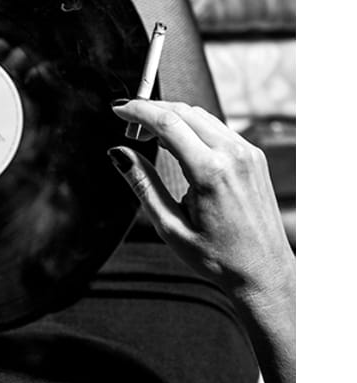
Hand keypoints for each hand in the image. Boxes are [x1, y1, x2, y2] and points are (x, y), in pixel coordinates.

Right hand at [108, 99, 293, 300]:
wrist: (264, 272)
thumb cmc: (221, 257)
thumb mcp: (171, 226)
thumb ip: (143, 184)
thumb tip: (119, 154)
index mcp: (211, 172)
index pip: (167, 122)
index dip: (138, 111)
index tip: (119, 110)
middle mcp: (233, 155)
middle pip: (183, 111)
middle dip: (151, 110)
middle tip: (129, 124)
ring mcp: (247, 152)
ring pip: (200, 115)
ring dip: (171, 116)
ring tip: (149, 133)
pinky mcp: (254, 155)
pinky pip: (217, 127)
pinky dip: (192, 126)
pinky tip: (177, 141)